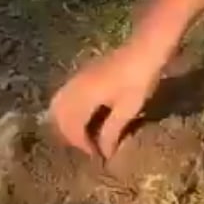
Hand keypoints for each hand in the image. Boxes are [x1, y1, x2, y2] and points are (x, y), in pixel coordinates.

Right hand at [47, 40, 165, 159]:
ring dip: (67, 121)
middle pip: (60, 116)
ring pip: (58, 104)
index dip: (82, 144)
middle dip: (71, 135)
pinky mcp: (82, 73)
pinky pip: (65, 95)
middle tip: (89, 146)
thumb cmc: (139, 79)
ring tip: (85, 133)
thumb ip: (112, 131)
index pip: (72, 127)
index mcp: (83, 97)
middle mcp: (74, 87)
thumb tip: (105, 153)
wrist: (145, 49)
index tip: (97, 154)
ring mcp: (76, 78)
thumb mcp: (128, 109)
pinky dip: (69, 109)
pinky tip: (86, 115)